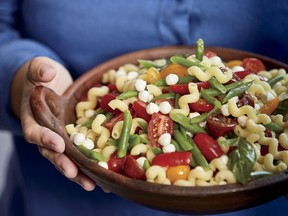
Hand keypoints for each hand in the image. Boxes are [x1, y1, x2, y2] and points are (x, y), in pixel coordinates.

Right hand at [11, 56, 95, 190]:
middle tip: (74, 173)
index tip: (59, 144)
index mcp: (33, 118)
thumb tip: (47, 73)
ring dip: (77, 172)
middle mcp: (45, 133)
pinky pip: (79, 154)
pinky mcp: (72, 139)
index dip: (45, 139)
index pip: (35, 132)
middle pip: (51, 152)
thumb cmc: (42, 76)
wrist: (49, 84)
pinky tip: (102, 175)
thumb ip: (39, 70)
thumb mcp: (38, 68)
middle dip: (62, 163)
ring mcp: (59, 138)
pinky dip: (88, 166)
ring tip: (90, 184)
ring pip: (66, 159)